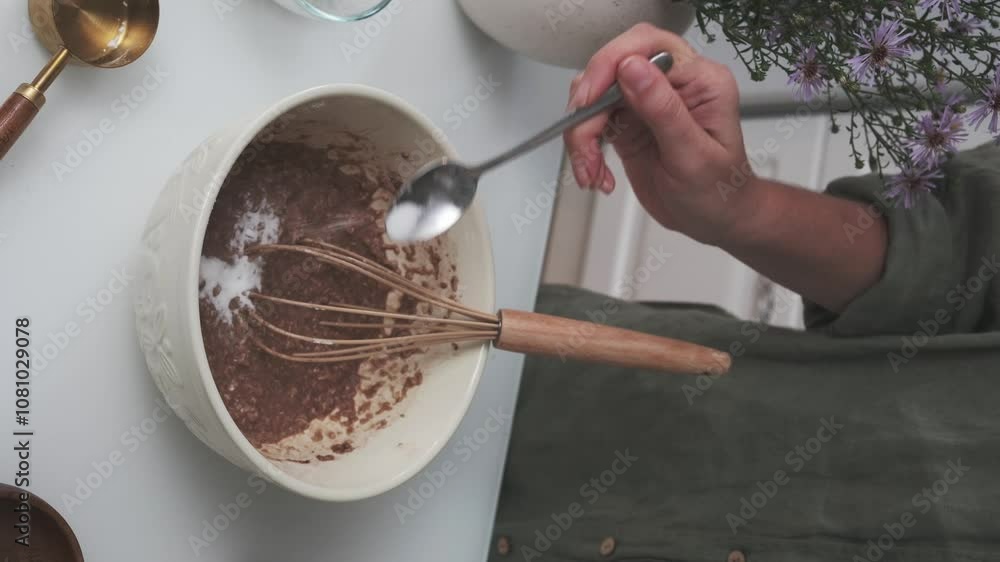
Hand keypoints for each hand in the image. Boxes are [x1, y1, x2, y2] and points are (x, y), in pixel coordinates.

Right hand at [564, 24, 753, 245]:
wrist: (713, 219)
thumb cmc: (719, 191)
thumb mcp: (693, 155)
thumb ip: (663, 110)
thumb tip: (632, 68)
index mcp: (698, 79)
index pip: (647, 46)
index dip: (610, 65)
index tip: (590, 99)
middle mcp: (670, 83)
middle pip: (611, 69)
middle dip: (589, 108)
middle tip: (584, 144)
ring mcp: (645, 102)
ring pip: (594, 98)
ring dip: (582, 135)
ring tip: (591, 171)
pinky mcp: (627, 123)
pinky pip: (591, 123)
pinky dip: (584, 150)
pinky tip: (596, 174)